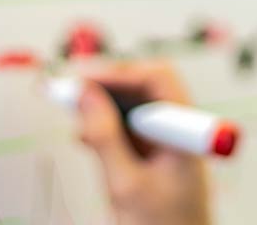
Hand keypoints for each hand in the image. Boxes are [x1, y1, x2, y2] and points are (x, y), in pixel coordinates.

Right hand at [75, 61, 213, 224]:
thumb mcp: (125, 183)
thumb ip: (104, 136)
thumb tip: (86, 96)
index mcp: (184, 133)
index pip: (156, 80)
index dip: (117, 72)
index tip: (84, 77)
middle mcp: (178, 131)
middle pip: (144, 87)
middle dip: (107, 85)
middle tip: (72, 87)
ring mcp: (167, 142)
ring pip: (133, 106)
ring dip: (102, 106)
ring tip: (72, 109)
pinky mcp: (154, 154)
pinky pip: (128, 128)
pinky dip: (104, 127)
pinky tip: (85, 134)